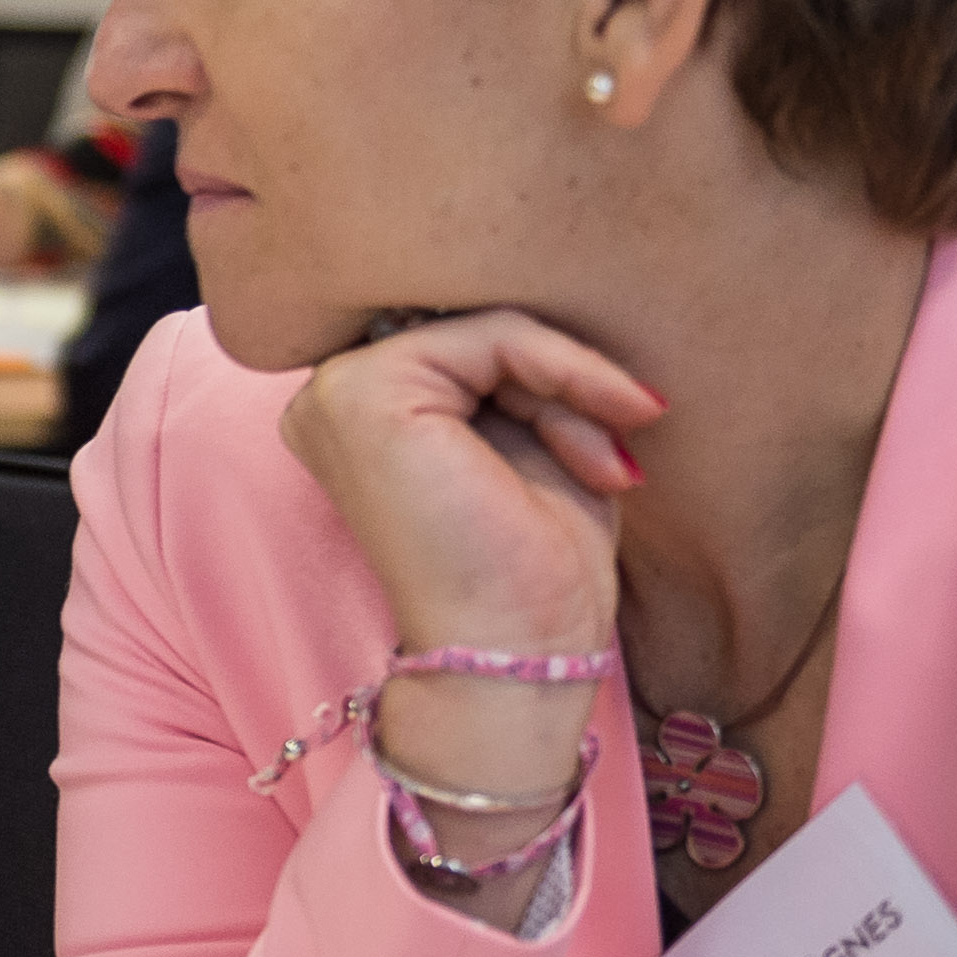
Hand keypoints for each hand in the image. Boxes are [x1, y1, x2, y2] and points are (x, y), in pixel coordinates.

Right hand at [277, 308, 653, 657]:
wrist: (517, 652)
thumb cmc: (532, 571)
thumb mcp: (538, 444)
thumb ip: (525, 376)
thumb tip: (561, 303)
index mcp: (361, 415)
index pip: (466, 343)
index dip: (549, 374)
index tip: (626, 427)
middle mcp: (330, 398)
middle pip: (475, 333)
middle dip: (564, 382)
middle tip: (619, 450)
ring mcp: (337, 392)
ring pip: (490, 332)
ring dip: (572, 387)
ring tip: (609, 462)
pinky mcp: (365, 393)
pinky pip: (492, 337)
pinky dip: (567, 374)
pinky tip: (607, 436)